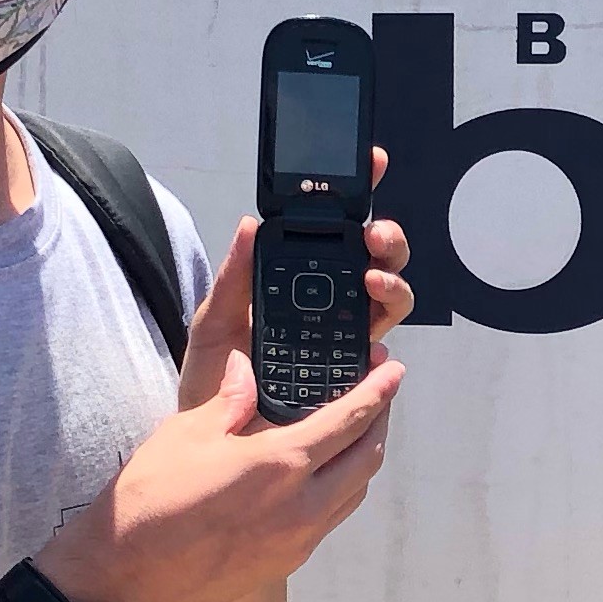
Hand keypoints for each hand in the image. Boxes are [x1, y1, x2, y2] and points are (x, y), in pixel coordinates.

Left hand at [176, 149, 411, 415]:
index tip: (373, 162)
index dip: (360, 192)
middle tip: (370, 234)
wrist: (212, 440)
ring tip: (371, 279)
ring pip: (391, 299)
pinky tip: (372, 330)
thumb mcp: (214, 322)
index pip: (336, 230)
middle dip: (386, 237)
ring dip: (390, 281)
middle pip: (377, 259)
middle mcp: (332, 305)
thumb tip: (249, 222)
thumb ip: (233, 276)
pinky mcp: (353, 379)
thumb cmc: (212, 381)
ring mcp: (346, 339)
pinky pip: (381, 353)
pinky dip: (384, 336)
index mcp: (300, 280)